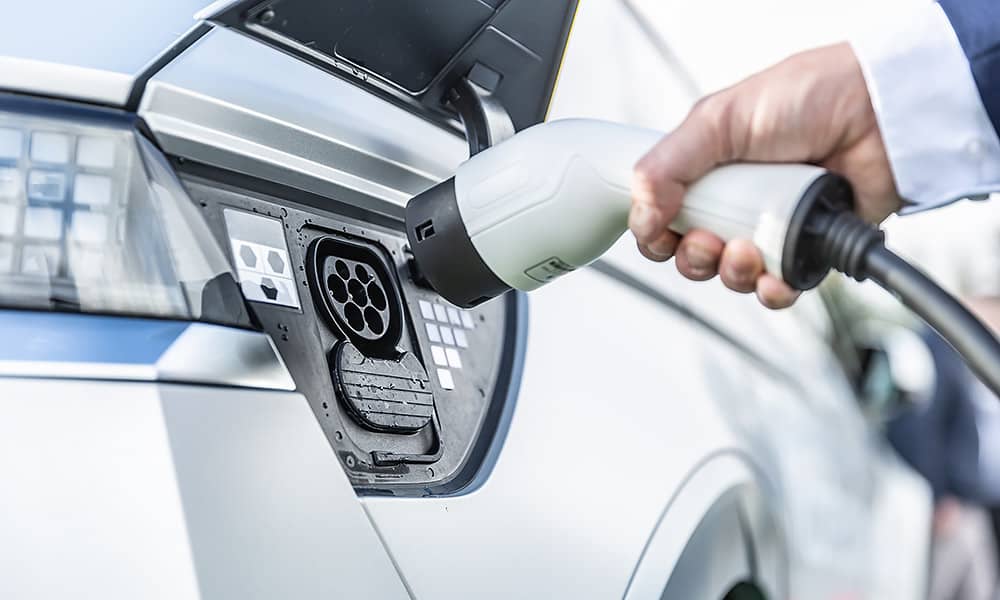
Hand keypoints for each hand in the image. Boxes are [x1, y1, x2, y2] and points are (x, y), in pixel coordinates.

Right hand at [629, 42, 901, 308]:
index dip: (655, 234)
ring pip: (731, 277)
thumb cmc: (809, 97)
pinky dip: (771, 291)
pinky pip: (778, 289)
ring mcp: (771, 228)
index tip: (661, 231)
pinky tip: (774, 276)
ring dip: (732, 273)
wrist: (881, 112)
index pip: (661, 218)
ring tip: (750, 249)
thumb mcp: (719, 119)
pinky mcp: (807, 249)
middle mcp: (735, 202)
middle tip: (710, 239)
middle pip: (691, 256)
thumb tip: (641, 215)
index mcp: (706, 171)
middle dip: (694, 258)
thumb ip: (668, 165)